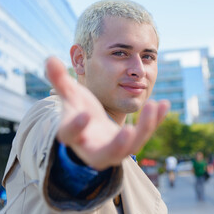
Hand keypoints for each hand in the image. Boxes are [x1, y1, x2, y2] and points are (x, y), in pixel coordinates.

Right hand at [46, 57, 169, 169]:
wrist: (92, 129)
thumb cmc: (78, 111)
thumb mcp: (70, 96)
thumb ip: (60, 80)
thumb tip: (49, 58)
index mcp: (73, 135)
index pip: (70, 135)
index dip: (75, 127)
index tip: (84, 115)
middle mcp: (93, 148)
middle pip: (105, 154)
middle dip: (118, 145)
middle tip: (129, 132)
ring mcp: (114, 149)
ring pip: (131, 147)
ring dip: (144, 128)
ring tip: (154, 105)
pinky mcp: (130, 144)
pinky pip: (144, 134)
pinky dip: (154, 121)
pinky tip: (164, 105)